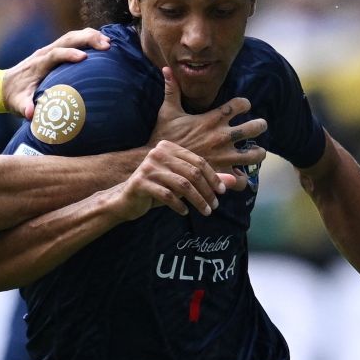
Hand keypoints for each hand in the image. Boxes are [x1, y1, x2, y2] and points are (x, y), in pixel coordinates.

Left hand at [3, 28, 111, 117]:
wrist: (5, 85)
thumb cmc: (14, 96)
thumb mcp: (17, 104)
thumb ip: (24, 108)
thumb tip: (31, 114)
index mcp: (38, 65)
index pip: (54, 54)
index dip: (69, 54)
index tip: (84, 57)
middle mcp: (44, 53)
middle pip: (67, 39)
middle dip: (87, 39)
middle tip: (106, 45)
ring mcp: (50, 50)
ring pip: (71, 37)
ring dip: (90, 36)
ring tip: (109, 43)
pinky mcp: (55, 52)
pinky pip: (73, 41)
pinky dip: (87, 39)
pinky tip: (102, 45)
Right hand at [108, 140, 245, 220]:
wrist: (125, 199)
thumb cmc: (157, 189)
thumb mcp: (182, 183)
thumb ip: (206, 180)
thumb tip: (233, 182)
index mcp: (169, 147)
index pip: (198, 161)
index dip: (213, 177)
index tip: (222, 192)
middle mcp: (158, 153)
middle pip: (192, 173)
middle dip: (207, 191)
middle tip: (214, 205)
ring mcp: (148, 167)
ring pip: (182, 185)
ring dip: (197, 200)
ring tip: (205, 211)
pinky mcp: (141, 183)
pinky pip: (167, 195)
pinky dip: (179, 205)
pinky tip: (184, 212)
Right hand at [151, 67, 266, 178]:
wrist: (157, 165)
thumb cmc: (163, 137)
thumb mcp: (167, 112)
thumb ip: (171, 90)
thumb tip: (166, 69)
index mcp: (212, 119)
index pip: (240, 104)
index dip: (245, 104)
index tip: (244, 106)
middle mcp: (222, 136)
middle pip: (256, 127)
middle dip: (260, 126)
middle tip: (258, 127)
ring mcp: (223, 156)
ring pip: (255, 155)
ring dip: (258, 154)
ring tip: (254, 153)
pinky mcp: (220, 174)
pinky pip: (241, 179)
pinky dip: (242, 178)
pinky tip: (238, 175)